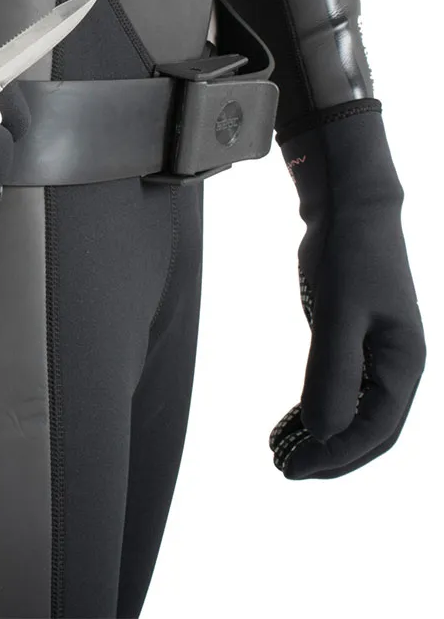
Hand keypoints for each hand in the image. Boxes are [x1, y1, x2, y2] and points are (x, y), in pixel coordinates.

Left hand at [270, 103, 425, 478]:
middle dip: (327, 454)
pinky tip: (287, 423)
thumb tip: (323, 434)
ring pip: (352, 412)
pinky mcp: (353, 341)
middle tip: (282, 469)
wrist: (349, 212)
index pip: (375, 430)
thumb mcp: (338, 314)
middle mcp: (395, 365)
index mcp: (403, 364)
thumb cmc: (349, 256)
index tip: (294, 469)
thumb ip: (332, 373)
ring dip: (319, 436)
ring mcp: (375, 354)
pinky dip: (315, 409)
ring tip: (277, 452)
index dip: (335, 456)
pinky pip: (339, 389)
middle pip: (366, 429)